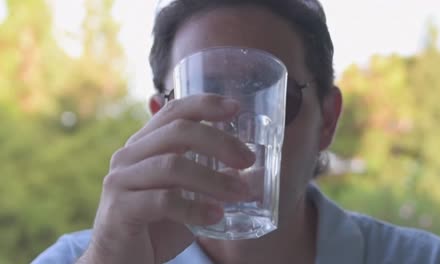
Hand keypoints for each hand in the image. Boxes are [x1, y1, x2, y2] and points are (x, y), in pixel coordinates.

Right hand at [79, 95, 254, 263]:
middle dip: (219, 141)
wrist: (119, 259)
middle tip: (248, 159)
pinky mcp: (120, 208)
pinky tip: (216, 216)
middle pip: (178, 131)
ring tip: (241, 193)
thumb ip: (206, 176)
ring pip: (173, 165)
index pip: (174, 111)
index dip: (205, 104)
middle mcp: (129, 155)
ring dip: (213, 179)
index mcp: (145, 144)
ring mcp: (121, 180)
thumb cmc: (156, 224)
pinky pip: (163, 200)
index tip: (236, 108)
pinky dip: (195, 208)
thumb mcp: (184, 194)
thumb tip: (246, 167)